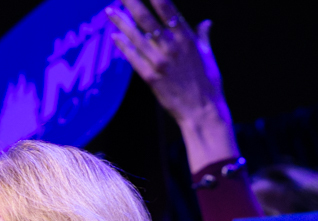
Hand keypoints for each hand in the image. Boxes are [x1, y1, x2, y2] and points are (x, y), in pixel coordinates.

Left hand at [107, 0, 238, 171]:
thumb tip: (206, 23)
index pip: (166, 8)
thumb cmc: (209, 84)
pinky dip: (123, 45)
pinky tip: (114, 36)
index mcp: (186, 38)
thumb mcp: (208, 57)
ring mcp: (158, 62)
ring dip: (120, 22)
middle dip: (131, 2)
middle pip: (145, 18)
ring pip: (135, 36)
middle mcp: (171, 47)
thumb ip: (203, 37)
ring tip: (108, 10)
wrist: (202, 113)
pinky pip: (132, 57)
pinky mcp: (150, 77)